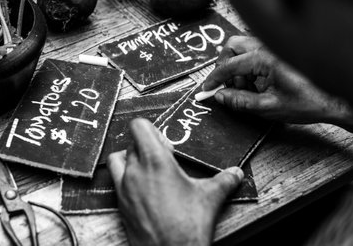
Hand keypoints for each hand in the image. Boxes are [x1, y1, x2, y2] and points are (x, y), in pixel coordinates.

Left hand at [107, 118, 243, 245]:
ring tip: (149, 169)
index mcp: (155, 161)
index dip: (151, 128)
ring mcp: (124, 188)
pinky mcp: (120, 205)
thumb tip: (236, 173)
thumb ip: (225, 180)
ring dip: (130, 158)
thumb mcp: (210, 198)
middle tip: (165, 158)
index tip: (165, 141)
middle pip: (131, 142)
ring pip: (117, 159)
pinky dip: (126, 178)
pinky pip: (116, 181)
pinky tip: (145, 190)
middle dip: (146, 145)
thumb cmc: (187, 226)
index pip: (138, 127)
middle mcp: (135, 171)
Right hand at [204, 36, 352, 133]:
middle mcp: (268, 47)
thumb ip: (240, 101)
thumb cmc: (308, 102)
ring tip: (246, 89)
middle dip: (224, 66)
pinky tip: (257, 84)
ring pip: (242, 48)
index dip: (214, 79)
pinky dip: (248, 67)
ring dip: (236, 67)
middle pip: (232, 46)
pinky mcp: (277, 53)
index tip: (207, 89)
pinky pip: (253, 53)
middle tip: (227, 86)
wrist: (334, 100)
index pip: (229, 65)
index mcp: (265, 59)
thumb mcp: (269, 107)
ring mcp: (273, 48)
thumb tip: (220, 96)